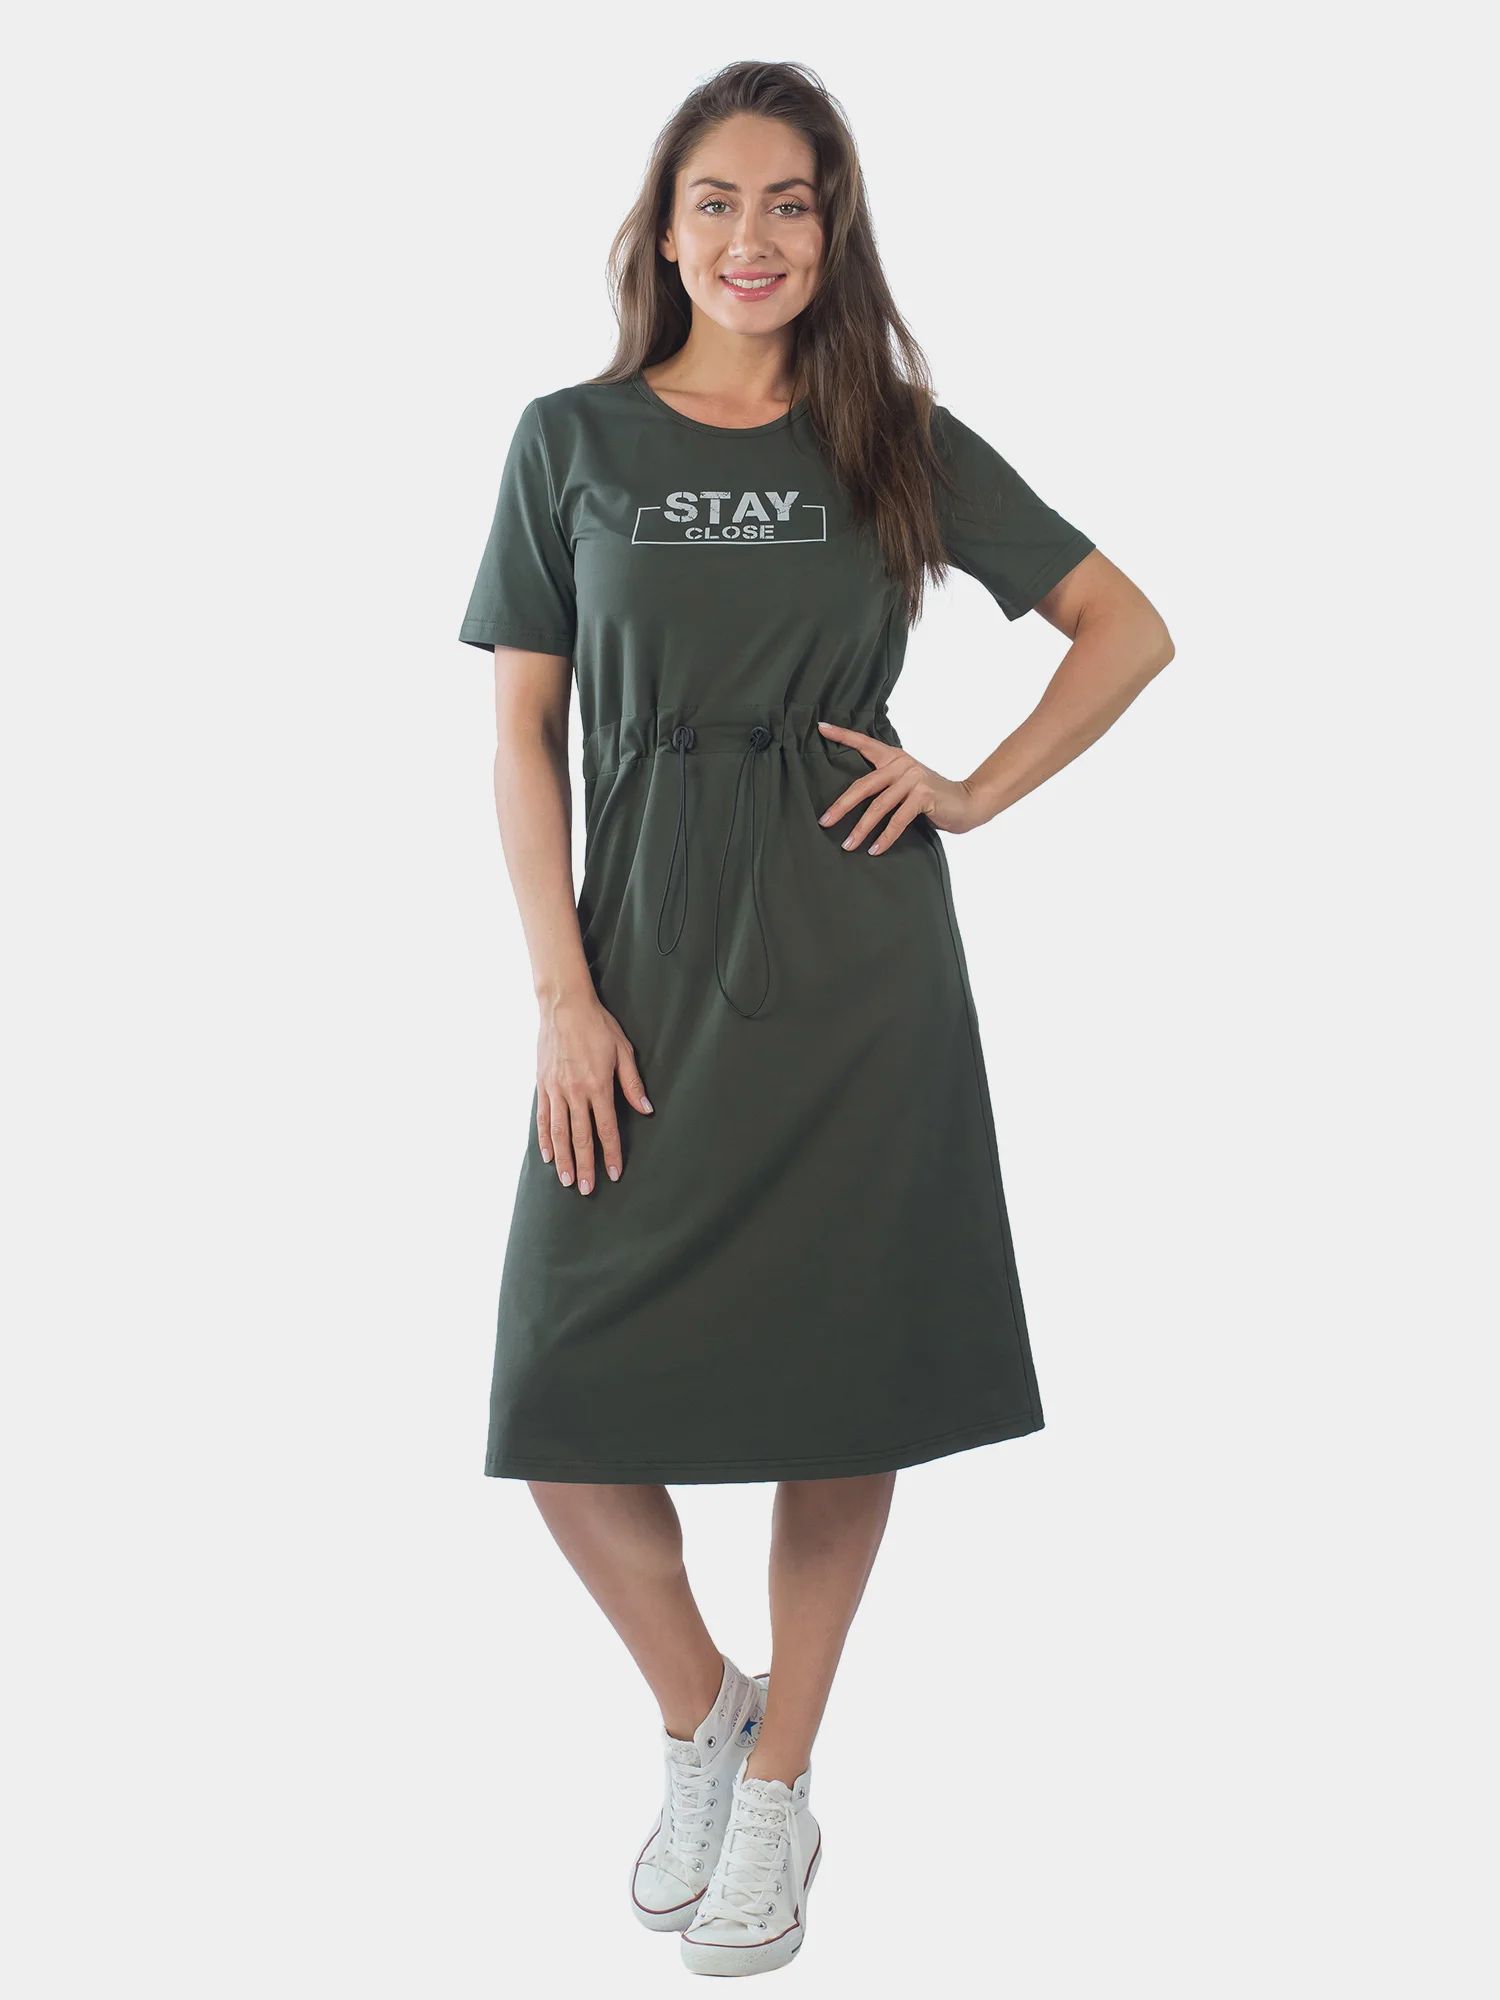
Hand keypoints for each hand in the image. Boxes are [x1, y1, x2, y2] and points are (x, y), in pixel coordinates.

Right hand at [536, 990, 651, 1193]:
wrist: (564, 1006)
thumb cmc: (597, 1026)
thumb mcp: (623, 1051)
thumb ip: (633, 1084)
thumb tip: (646, 1110)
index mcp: (598, 1086)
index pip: (606, 1129)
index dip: (611, 1154)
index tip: (614, 1174)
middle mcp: (575, 1093)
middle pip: (582, 1137)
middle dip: (585, 1165)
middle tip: (586, 1189)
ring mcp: (556, 1090)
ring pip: (559, 1132)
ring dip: (564, 1158)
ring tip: (566, 1180)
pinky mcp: (543, 1085)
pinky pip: (542, 1118)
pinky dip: (544, 1139)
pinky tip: (548, 1155)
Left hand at [815, 721, 981, 851]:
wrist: (967, 802)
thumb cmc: (932, 798)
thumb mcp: (906, 784)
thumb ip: (884, 784)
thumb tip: (850, 800)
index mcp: (894, 757)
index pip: (864, 743)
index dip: (842, 735)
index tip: (821, 728)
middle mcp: (902, 764)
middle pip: (863, 785)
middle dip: (841, 805)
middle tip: (825, 821)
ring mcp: (913, 779)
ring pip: (878, 806)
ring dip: (861, 828)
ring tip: (848, 844)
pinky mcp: (923, 796)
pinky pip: (898, 820)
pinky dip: (885, 837)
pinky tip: (875, 849)